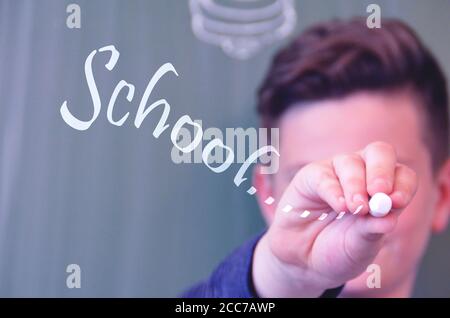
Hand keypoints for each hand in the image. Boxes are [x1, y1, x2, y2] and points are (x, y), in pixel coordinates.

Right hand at [252, 141, 417, 296]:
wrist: (304, 260)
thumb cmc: (337, 250)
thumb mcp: (360, 246)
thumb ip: (373, 231)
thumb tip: (389, 218)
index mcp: (384, 189)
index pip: (402, 175)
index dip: (403, 184)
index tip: (398, 202)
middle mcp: (362, 173)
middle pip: (379, 153)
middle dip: (381, 171)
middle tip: (379, 193)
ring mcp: (336, 172)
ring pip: (351, 162)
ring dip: (356, 185)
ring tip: (356, 209)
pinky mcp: (311, 176)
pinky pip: (324, 176)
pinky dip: (334, 191)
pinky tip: (339, 207)